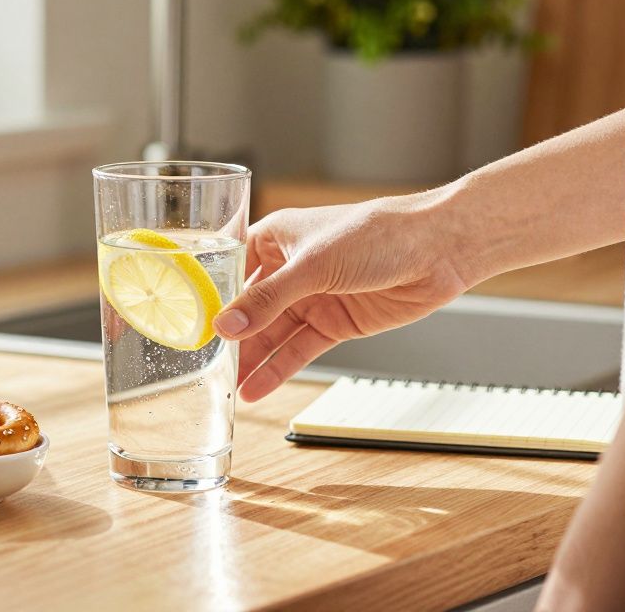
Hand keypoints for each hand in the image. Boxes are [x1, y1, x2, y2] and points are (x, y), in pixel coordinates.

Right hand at [214, 196, 470, 401]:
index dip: (210, 297)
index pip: (230, 270)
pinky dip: (279, 369)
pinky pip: (299, 349)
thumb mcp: (313, 265)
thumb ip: (268, 300)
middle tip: (204, 369)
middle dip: (231, 338)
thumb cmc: (377, 234)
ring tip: (229, 390)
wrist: (437, 250)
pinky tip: (258, 389)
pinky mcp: (334, 323)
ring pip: (273, 334)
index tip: (187, 326)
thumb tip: (227, 327)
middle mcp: (289, 269)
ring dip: (253, 361)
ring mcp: (312, 298)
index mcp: (276, 239)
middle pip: (250, 309)